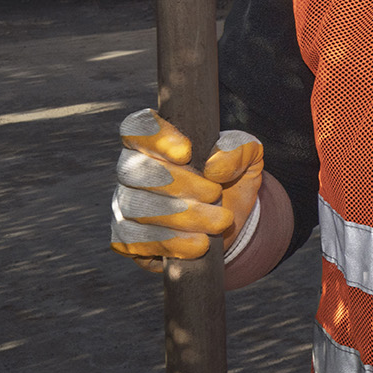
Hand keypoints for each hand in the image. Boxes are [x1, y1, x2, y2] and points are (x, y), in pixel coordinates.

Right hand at [111, 110, 263, 271]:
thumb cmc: (231, 180)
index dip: (155, 138)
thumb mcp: (247, 158)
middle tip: (215, 195)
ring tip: (219, 223)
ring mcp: (124, 203)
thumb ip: (237, 149)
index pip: (137, 128)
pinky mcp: (125, 237)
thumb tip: (214, 166)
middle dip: (178, 184)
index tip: (187, 152)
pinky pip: (133, 240)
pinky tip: (198, 244)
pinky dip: (169, 243)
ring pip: (135, 207)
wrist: (229, 223)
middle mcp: (132, 169)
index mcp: (155, 140)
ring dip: (181, 217)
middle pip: (135, 171)